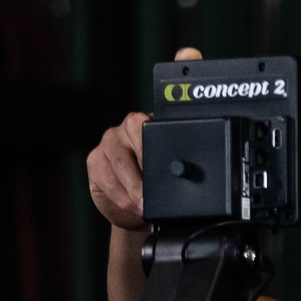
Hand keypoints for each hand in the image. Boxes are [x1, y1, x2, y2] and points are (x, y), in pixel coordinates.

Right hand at [85, 46, 202, 230]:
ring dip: (134, 185)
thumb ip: (195, 148)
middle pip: (136, 131)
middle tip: (158, 187)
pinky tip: (130, 204)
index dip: (168, 93)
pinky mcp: (95, 161)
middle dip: (147, 163)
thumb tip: (204, 99)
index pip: (164, 103)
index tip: (175, 87)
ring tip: (145, 204)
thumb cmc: (162, 185)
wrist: (138, 213)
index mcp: (156, 122)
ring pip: (119, 158)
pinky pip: (105, 174)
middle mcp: (132, 125)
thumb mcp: (183, 169)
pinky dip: (119, 194)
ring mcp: (111, 141)